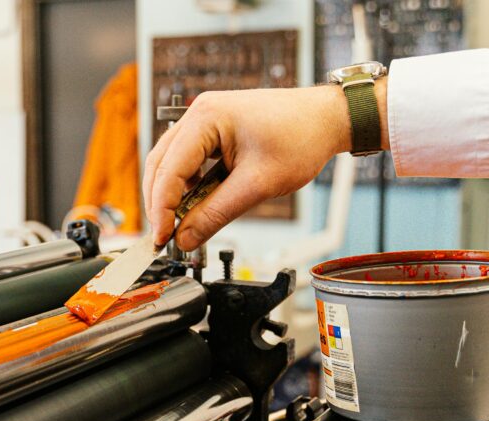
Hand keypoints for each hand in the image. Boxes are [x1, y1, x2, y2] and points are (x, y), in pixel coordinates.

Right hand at [143, 82, 386, 250]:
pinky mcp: (213, 130)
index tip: (162, 239)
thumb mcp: (257, 185)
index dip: (161, 210)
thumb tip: (185, 238)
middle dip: (160, 204)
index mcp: (206, 117)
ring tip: (180, 225)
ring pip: (170, 164)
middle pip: (160, 166)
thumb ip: (215, 215)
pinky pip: (187, 161)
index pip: (168, 171)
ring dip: (172, 196)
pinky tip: (195, 205)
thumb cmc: (302, 138)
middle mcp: (199, 113)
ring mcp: (204, 119)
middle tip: (165, 238)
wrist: (328, 119)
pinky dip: (187, 186)